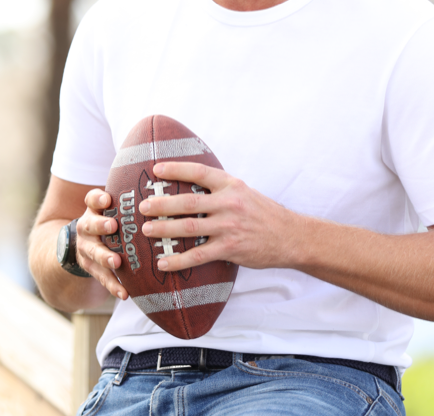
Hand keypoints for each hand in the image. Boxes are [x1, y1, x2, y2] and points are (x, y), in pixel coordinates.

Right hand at [76, 188, 129, 299]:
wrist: (82, 244)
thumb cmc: (111, 221)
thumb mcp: (114, 209)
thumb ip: (131, 202)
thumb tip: (170, 186)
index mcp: (94, 210)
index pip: (92, 199)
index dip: (98, 199)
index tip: (107, 199)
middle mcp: (87, 227)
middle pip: (90, 225)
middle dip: (100, 225)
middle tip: (112, 225)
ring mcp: (86, 248)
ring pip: (93, 252)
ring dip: (105, 256)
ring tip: (116, 262)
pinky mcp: (91, 268)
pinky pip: (102, 278)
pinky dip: (113, 286)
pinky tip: (124, 294)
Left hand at [138, 161, 305, 271]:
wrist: (291, 237)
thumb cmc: (263, 213)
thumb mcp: (244, 191)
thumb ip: (219, 188)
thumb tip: (190, 184)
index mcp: (231, 185)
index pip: (199, 172)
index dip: (176, 169)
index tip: (156, 169)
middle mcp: (228, 203)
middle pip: (187, 202)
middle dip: (162, 204)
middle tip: (142, 206)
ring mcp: (229, 227)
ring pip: (189, 227)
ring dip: (164, 229)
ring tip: (146, 231)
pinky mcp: (230, 248)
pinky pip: (198, 255)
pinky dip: (178, 261)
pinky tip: (163, 263)